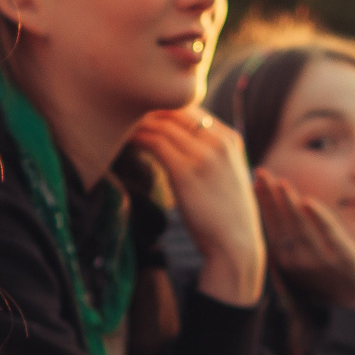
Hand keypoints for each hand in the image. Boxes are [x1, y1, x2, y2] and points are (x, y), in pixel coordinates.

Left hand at [132, 107, 263, 307]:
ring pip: (162, 124)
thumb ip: (210, 154)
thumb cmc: (226, 215)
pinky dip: (137, 138)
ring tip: (118, 127)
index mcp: (230, 138)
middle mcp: (219, 140)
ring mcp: (204, 155)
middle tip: (123, 116)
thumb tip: (180, 143)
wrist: (235, 246)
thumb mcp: (227, 175)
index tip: (141, 114)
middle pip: (175, 110)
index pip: (191, 108)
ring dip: (138, 123)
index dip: (163, 108)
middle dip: (148, 109)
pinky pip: (154, 142)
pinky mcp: (186, 172)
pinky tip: (124, 142)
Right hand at [254, 172, 354, 311]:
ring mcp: (319, 259)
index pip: (270, 225)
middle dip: (270, 197)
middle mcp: (298, 260)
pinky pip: (328, 233)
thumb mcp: (303, 258)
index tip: (255, 179)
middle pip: (281, 223)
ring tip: (280, 182)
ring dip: (288, 204)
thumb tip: (278, 209)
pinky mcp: (341, 257)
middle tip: (261, 172)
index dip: (262, 202)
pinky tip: (308, 201)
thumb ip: (291, 237)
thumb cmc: (328, 277)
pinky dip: (318, 217)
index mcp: (286, 260)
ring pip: (300, 226)